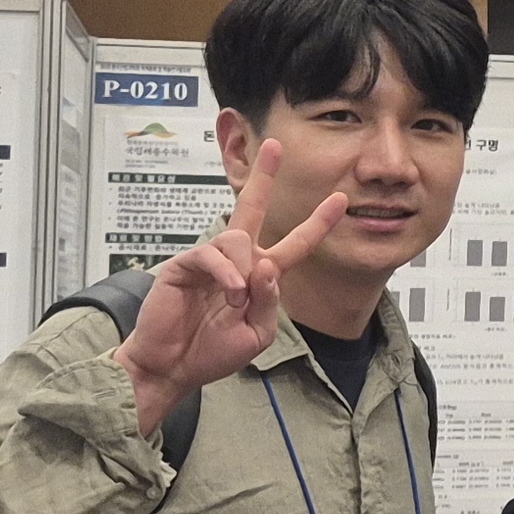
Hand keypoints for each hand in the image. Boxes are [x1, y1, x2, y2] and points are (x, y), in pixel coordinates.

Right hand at [114, 140, 344, 431]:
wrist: (172, 367)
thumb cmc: (211, 352)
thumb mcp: (256, 333)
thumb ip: (269, 301)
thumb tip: (268, 266)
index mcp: (259, 276)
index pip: (294, 244)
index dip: (317, 224)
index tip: (340, 200)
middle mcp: (236, 261)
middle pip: (253, 209)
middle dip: (265, 177)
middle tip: (276, 146)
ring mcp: (210, 260)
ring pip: (238, 238)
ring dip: (243, 272)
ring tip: (235, 302)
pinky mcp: (184, 264)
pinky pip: (212, 255)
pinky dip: (226, 274)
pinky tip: (230, 293)